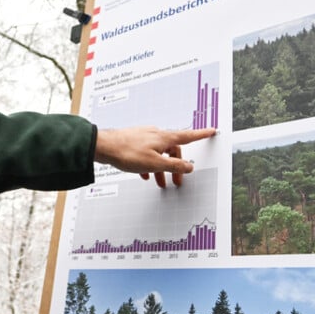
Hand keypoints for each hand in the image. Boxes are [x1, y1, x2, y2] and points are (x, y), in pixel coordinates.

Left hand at [93, 126, 214, 187]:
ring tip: (159, 182)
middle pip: (173, 150)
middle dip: (176, 166)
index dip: (201, 135)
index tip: (212, 131)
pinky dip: (149, 164)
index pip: (187, 136)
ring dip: (162, 168)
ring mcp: (144, 136)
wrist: (102, 146)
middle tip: (177, 182)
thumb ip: (174, 166)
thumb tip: (190, 166)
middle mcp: (155, 134)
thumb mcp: (155, 164)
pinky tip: (144, 174)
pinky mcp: (134, 140)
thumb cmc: (126, 152)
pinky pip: (147, 153)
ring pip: (159, 153)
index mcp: (164, 138)